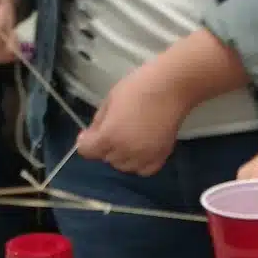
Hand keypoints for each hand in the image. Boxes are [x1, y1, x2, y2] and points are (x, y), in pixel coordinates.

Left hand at [75, 66, 190, 175]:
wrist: (171, 87)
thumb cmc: (138, 87)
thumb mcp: (110, 100)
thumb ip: (98, 122)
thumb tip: (90, 135)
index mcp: (109, 136)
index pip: (86, 151)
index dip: (85, 142)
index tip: (89, 134)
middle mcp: (124, 151)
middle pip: (105, 159)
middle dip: (105, 147)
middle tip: (113, 131)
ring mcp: (143, 157)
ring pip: (124, 166)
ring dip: (121, 156)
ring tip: (128, 140)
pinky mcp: (160, 157)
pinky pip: (143, 170)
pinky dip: (139, 163)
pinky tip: (141, 150)